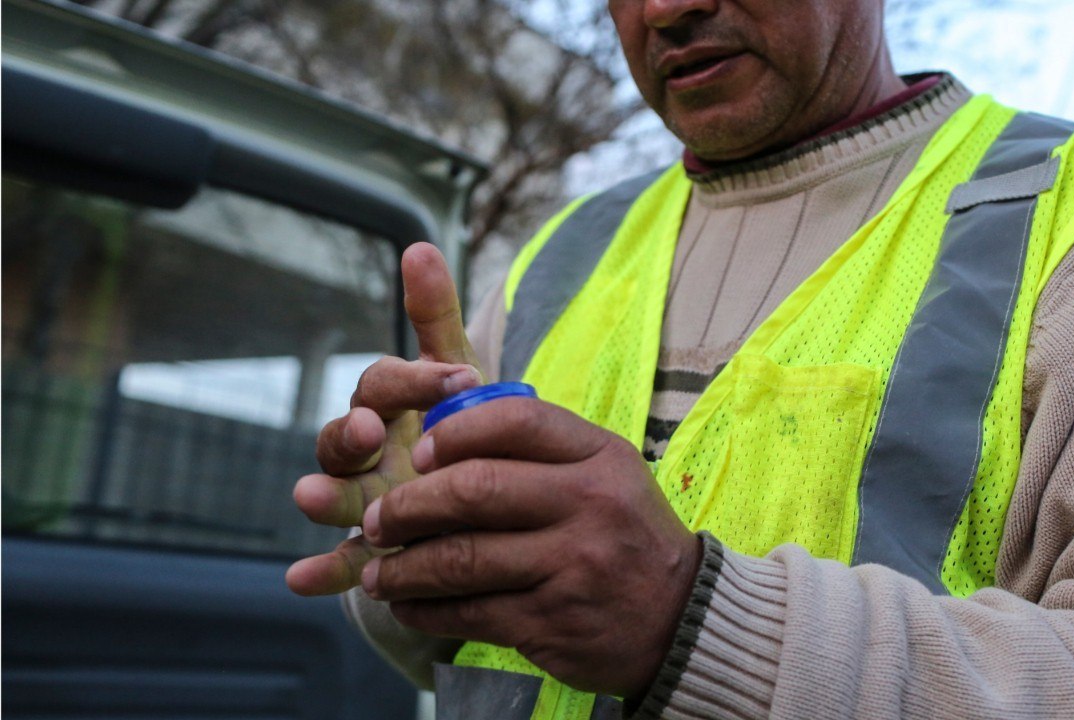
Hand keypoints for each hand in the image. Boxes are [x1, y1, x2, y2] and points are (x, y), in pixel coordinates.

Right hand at [286, 242, 482, 595]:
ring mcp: (361, 498)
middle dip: (348, 434)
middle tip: (367, 431)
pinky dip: (320, 570)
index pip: (385, 382)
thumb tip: (421, 244)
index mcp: (385, 404)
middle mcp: (364, 450)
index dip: (414, 380)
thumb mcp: (455, 371)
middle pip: (340, 438)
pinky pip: (341, 559)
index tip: (455, 376)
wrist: (472, 492)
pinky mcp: (368, 546)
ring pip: (333, 494)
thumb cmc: (457, 423)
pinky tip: (300, 580)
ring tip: (308, 495)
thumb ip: (435, 316)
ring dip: (320, 495)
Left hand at [359, 397, 700, 698]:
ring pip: (461, 558)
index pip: (517, 421)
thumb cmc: (625, 534)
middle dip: (409, 505)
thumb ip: (541, 448)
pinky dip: (425, 610)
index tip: (417, 453)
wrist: (681, 618)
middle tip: (379, 520)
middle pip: (475, 490)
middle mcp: (590, 506)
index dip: (454, 432)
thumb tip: (443, 431)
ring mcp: (572, 566)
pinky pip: (470, 612)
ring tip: (378, 572)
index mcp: (600, 457)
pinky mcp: (553, 622)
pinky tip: (409, 606)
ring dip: (404, 567)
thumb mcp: (606, 473)